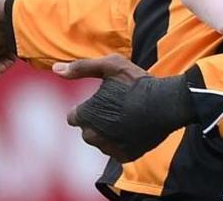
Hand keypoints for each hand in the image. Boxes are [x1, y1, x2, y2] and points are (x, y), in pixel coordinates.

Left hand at [54, 54, 173, 162]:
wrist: (167, 104)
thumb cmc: (137, 83)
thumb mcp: (110, 66)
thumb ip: (81, 68)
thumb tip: (55, 69)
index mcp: (85, 115)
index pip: (74, 116)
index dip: (87, 107)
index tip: (103, 100)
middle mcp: (93, 136)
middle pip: (88, 130)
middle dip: (97, 121)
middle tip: (117, 108)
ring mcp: (109, 148)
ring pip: (102, 141)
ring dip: (109, 132)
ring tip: (128, 117)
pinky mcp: (125, 156)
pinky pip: (117, 150)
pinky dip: (123, 142)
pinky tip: (135, 128)